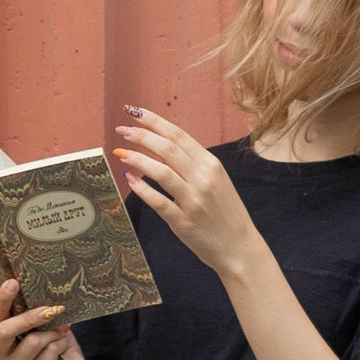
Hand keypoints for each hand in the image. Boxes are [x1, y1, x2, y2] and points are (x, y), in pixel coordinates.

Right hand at [0, 274, 71, 359]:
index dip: (2, 298)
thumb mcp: (42, 323)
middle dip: (29, 318)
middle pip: (5, 331)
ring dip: (53, 333)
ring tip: (61, 333)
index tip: (12, 282)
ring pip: (32, 341)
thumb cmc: (51, 340)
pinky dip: (60, 346)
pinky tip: (61, 349)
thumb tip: (44, 298)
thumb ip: (35, 313)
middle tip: (50, 309)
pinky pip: (48, 353)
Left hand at [112, 108, 256, 280]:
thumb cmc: (225, 212)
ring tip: (120, 152)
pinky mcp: (184, 222)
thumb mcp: (215, 180)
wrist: (239, 247)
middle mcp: (203, 179)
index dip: (154, 121)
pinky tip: (129, 179)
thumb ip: (192, 163)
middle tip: (122, 129)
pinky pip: (159, 202)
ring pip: (161, 172)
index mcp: (211, 164)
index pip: (178, 135)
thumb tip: (161, 146)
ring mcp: (194, 200)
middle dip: (141, 136)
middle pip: (168, 149)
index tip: (133, 112)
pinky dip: (142, 189)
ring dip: (138, 159)